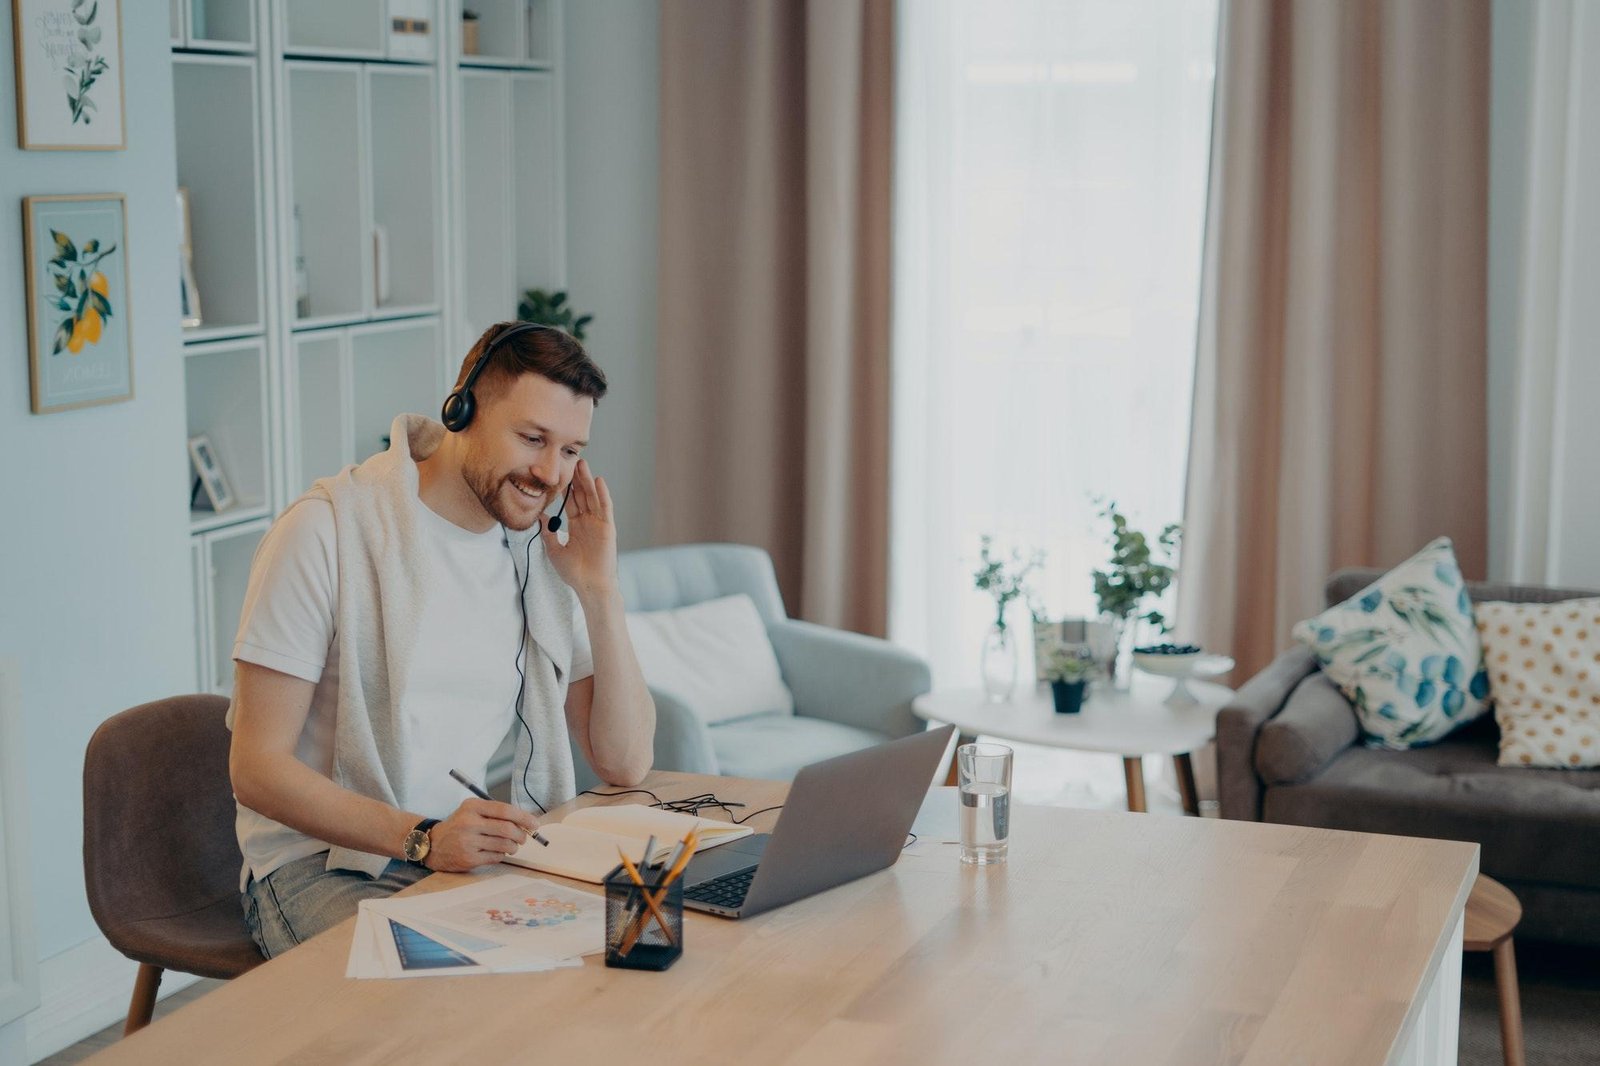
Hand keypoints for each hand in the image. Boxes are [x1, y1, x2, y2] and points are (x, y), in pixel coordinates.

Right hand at [423, 798, 539, 871]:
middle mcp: (469, 823)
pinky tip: (497, 851)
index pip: (505, 810)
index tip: (534, 823)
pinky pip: (497, 857)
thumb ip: (496, 813)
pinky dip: (502, 855)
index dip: (524, 817)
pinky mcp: (468, 858)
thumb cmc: (459, 826)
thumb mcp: (472, 811)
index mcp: (472, 807)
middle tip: (524, 837)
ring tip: (511, 845)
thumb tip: (525, 822)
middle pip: (507, 829)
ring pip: (504, 845)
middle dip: (522, 834)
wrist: (432, 844)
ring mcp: (468, 842)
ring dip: (514, 846)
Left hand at [544, 459, 617, 600]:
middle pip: (582, 495)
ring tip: (582, 463)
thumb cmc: (573, 572)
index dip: (565, 487)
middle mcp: (588, 521)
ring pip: (592, 497)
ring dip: (588, 480)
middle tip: (570, 459)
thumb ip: (547, 533)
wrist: (589, 586)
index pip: (570, 501)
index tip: (557, 472)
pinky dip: (602, 494)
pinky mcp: (608, 528)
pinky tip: (598, 481)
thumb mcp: (554, 550)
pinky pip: (605, 507)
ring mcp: (599, 523)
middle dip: (576, 478)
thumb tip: (538, 517)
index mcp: (577, 525)